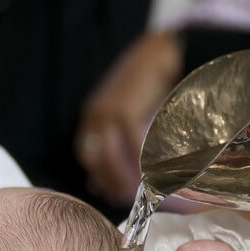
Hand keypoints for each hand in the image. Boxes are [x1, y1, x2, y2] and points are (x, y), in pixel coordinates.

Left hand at [75, 32, 181, 205]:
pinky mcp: (124, 111)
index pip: (88, 155)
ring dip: (123, 179)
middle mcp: (95, 115)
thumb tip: (129, 164)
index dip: (99, 176)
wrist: (162, 51)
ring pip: (109, 158)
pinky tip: (149, 175)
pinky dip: (138, 165)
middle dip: (109, 182)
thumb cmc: (151, 80)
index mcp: (93, 115)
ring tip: (139, 192)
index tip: (111, 192)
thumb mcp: (131, 106)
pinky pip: (129, 147)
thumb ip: (125, 133)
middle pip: (94, 160)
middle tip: (126, 199)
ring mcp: (107, 113)